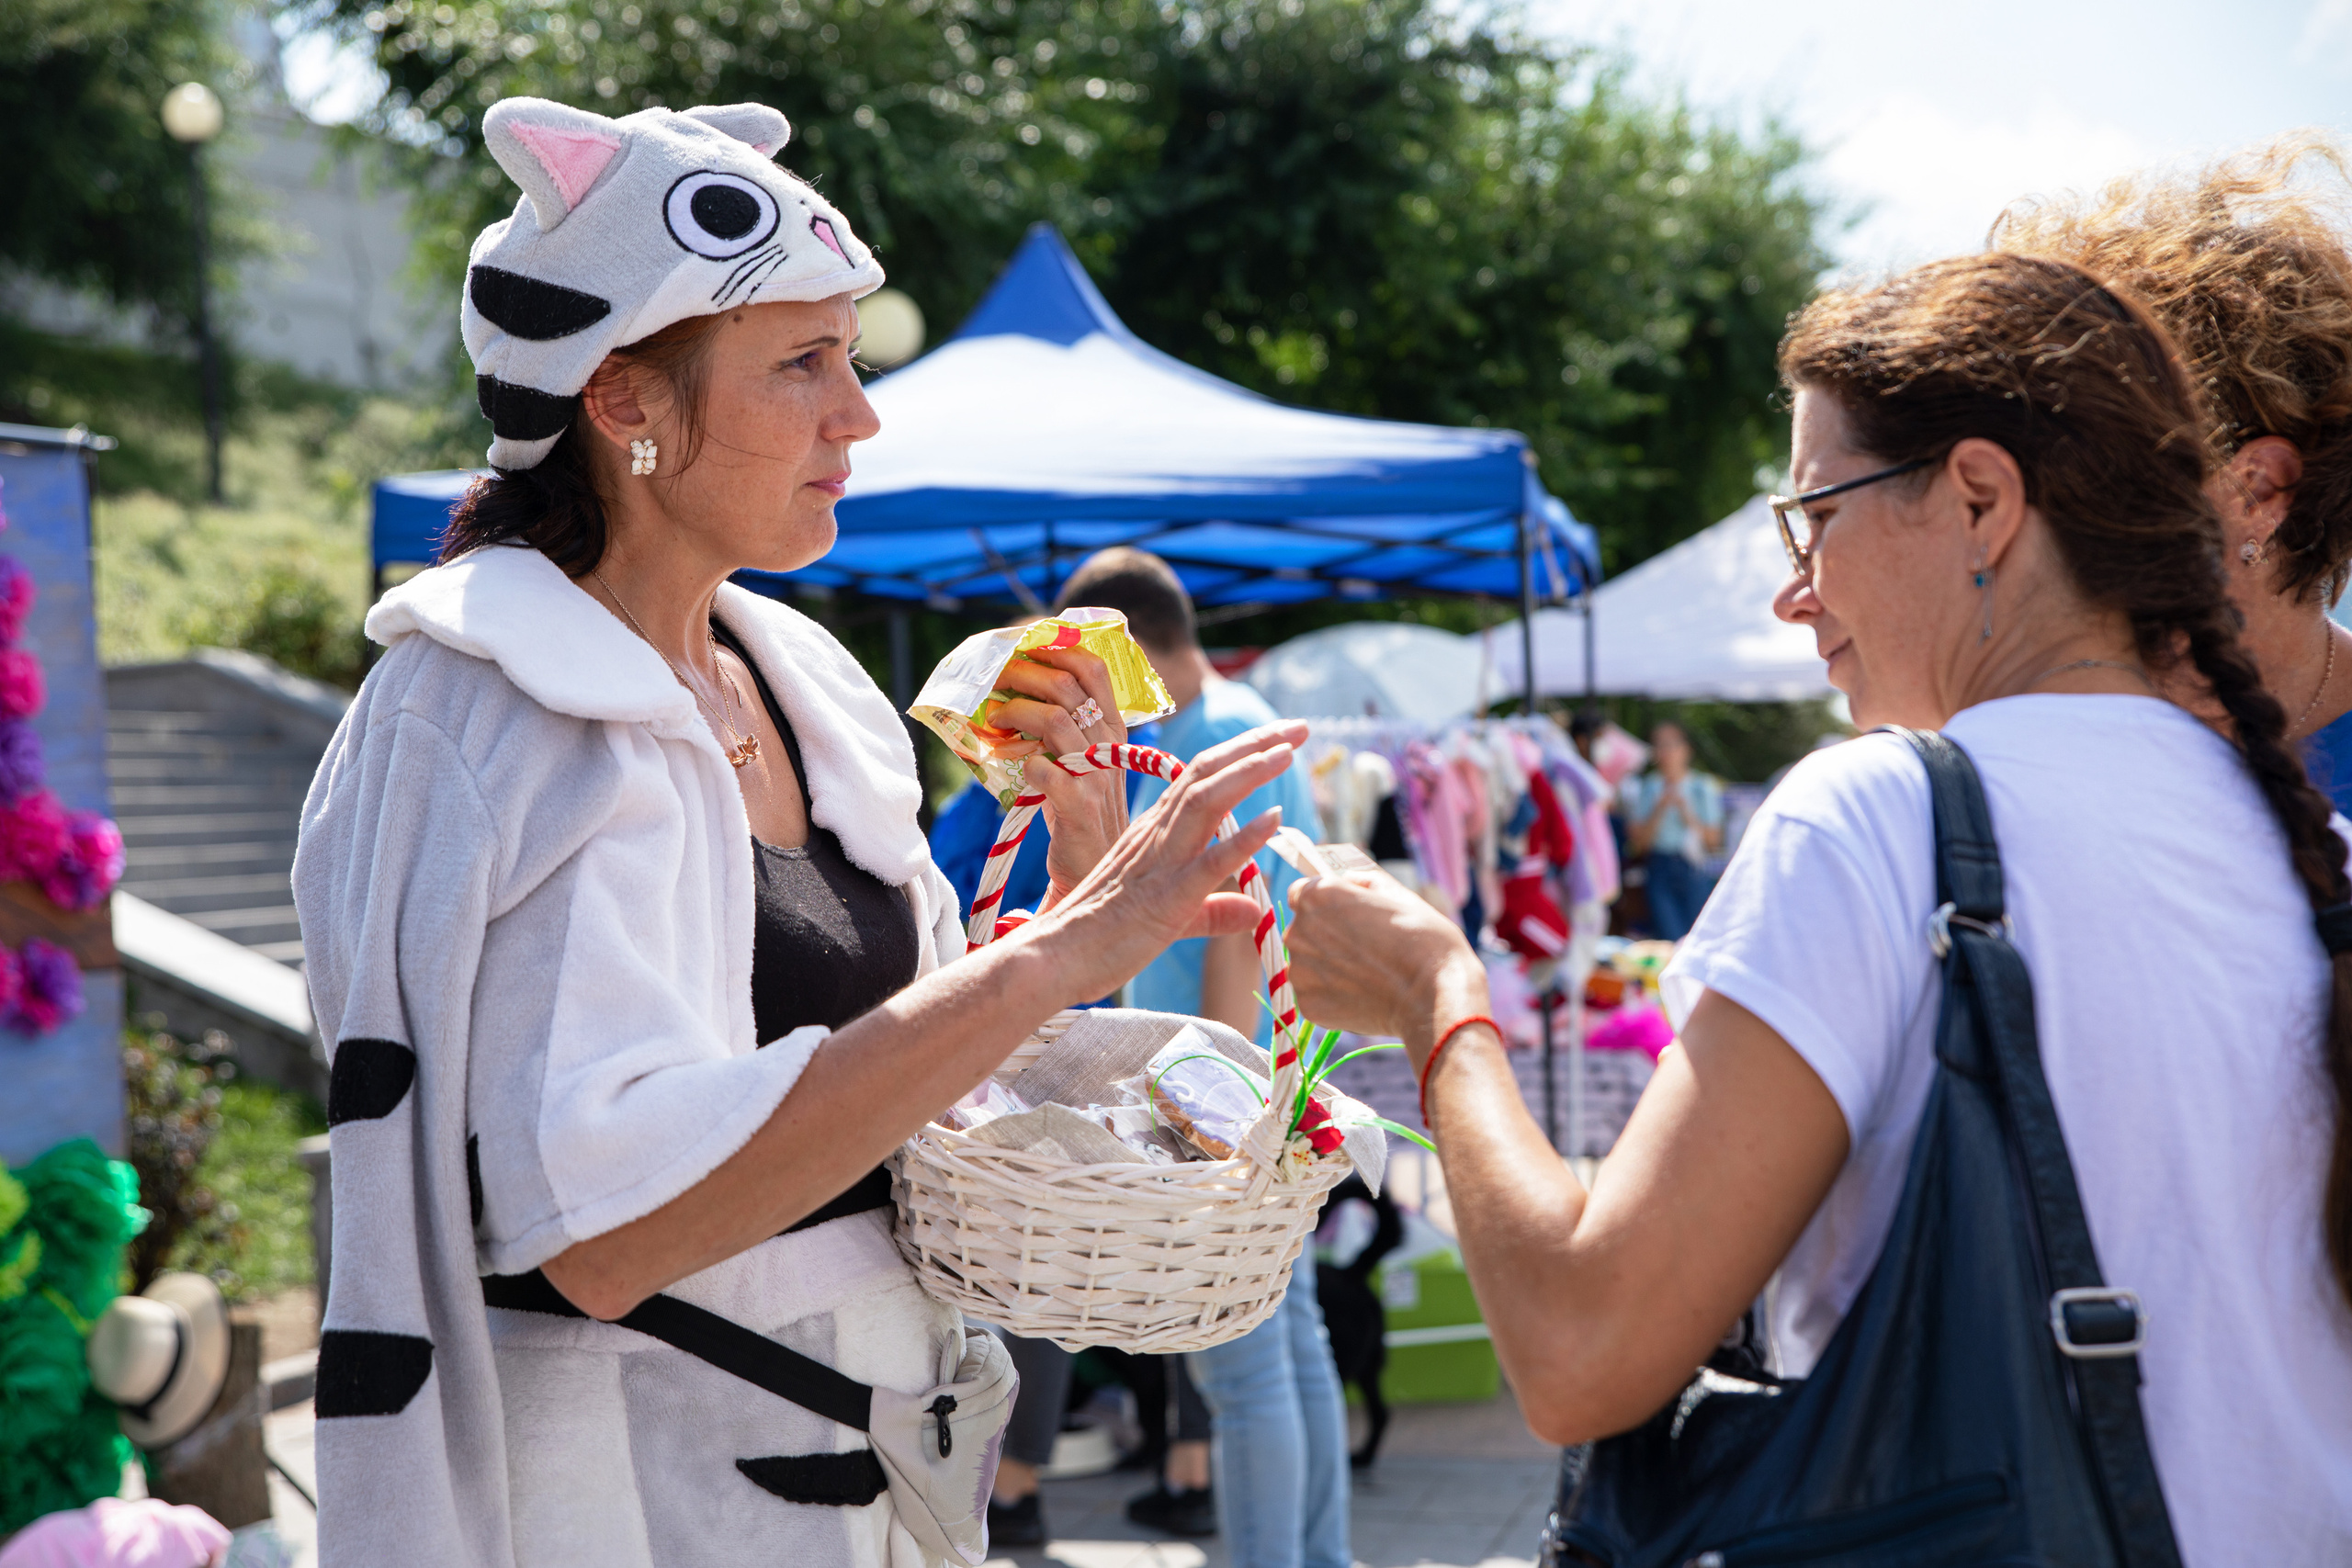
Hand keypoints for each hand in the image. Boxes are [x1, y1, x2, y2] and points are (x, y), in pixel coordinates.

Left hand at [980, 644, 1128, 904]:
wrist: (1093, 871)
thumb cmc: (1080, 813)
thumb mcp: (1084, 763)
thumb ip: (1064, 730)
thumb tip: (1014, 693)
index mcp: (1112, 730)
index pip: (1094, 669)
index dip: (1058, 647)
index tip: (1024, 644)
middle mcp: (1109, 747)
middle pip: (1067, 686)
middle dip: (1023, 675)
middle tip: (995, 679)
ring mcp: (1096, 777)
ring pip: (1056, 720)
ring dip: (1017, 712)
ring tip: (995, 719)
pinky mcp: (1077, 808)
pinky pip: (1043, 770)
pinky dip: (1022, 762)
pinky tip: (1012, 766)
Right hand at [1013, 723, 1306, 1005]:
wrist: (1053, 958)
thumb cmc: (1101, 939)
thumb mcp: (1169, 919)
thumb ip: (1213, 910)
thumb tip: (1253, 909)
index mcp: (1154, 832)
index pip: (1202, 776)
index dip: (1242, 751)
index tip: (1282, 737)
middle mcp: (1157, 835)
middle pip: (1208, 773)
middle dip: (1255, 745)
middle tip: (1299, 727)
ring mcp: (1161, 862)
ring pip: (1207, 801)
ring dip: (1249, 772)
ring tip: (1288, 752)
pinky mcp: (1166, 898)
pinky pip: (1209, 861)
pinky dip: (1244, 838)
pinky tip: (1274, 817)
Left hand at [1286, 872, 1488, 1067]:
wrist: (1433, 995)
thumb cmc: (1422, 939)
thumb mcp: (1398, 894)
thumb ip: (1364, 882)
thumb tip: (1348, 882)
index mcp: (1316, 896)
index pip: (1300, 894)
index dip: (1324, 904)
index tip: (1345, 916)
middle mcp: (1298, 931)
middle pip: (1302, 931)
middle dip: (1325, 937)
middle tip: (1363, 949)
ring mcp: (1299, 971)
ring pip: (1307, 965)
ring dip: (1327, 968)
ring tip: (1366, 974)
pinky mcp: (1308, 1005)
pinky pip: (1315, 995)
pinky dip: (1333, 996)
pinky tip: (1362, 995)